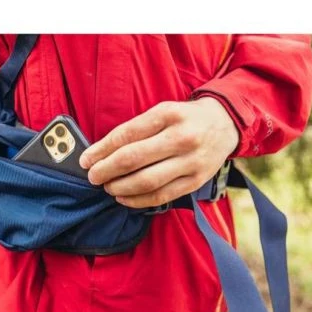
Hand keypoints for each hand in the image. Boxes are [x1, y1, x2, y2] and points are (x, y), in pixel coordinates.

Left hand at [78, 98, 238, 207]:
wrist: (226, 124)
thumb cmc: (185, 118)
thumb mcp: (163, 111)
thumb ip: (136, 129)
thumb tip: (101, 152)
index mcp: (168, 114)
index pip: (126, 134)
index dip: (101, 150)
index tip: (86, 159)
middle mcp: (181, 137)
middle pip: (133, 159)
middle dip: (106, 170)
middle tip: (93, 176)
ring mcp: (191, 161)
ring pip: (146, 181)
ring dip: (120, 187)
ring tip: (107, 187)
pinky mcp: (196, 181)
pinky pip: (161, 196)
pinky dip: (138, 200)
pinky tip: (124, 198)